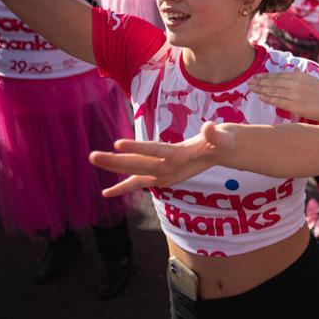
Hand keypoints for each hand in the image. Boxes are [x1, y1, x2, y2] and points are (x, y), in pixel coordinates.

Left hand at [88, 121, 235, 197]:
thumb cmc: (224, 141)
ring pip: (136, 172)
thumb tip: (210, 126)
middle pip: (139, 165)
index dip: (137, 147)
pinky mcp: (163, 176)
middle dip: (115, 161)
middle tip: (93, 156)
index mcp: (182, 156)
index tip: (118, 143)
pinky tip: (106, 192)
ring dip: (114, 168)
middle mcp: (171, 168)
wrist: (226, 154)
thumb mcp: (224, 136)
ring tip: (94, 160)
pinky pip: (140, 182)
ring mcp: (166, 174)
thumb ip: (216, 134)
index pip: (156, 151)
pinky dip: (124, 187)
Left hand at [248, 71, 318, 120]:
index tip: (256, 77)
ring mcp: (296, 95)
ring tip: (251, 89)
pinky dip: (269, 98)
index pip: (279, 75)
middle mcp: (297, 83)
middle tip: (249, 82)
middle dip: (260, 82)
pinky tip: (261, 97)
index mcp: (301, 76)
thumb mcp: (315, 81)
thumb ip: (302, 76)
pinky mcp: (297, 106)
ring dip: (261, 89)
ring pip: (274, 91)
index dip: (266, 76)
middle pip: (274, 82)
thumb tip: (293, 70)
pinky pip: (279, 102)